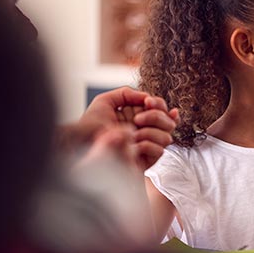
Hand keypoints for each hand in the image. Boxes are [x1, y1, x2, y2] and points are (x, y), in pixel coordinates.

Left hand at [62, 87, 177, 170]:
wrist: (83, 148)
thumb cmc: (91, 126)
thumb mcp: (105, 102)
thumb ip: (126, 93)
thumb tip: (147, 98)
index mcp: (139, 115)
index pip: (161, 108)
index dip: (159, 104)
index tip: (147, 102)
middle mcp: (147, 129)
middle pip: (169, 121)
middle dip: (156, 116)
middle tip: (137, 119)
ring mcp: (148, 144)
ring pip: (167, 136)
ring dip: (151, 131)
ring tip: (133, 134)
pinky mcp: (147, 159)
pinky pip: (159, 150)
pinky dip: (147, 145)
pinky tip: (134, 146)